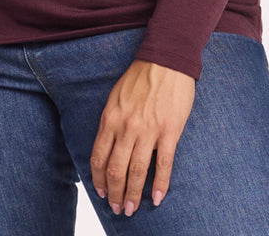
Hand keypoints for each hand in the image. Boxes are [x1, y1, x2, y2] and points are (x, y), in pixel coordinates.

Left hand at [89, 58, 195, 216]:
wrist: (166, 60)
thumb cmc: (140, 76)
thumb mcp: (115, 96)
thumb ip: (111, 121)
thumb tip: (107, 146)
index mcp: (111, 118)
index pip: (99, 157)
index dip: (98, 179)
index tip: (101, 193)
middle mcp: (127, 127)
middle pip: (117, 169)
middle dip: (115, 193)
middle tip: (117, 208)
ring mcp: (149, 130)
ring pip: (138, 171)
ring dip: (134, 194)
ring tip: (132, 209)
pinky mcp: (169, 131)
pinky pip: (164, 164)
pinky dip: (160, 184)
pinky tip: (157, 198)